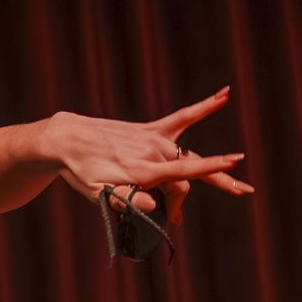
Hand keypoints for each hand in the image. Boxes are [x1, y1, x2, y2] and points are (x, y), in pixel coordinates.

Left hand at [45, 88, 254, 226]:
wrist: (65, 140)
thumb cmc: (81, 172)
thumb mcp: (99, 195)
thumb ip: (127, 202)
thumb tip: (153, 206)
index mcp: (144, 172)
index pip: (184, 176)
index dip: (211, 175)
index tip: (235, 177)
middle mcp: (153, 154)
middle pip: (187, 176)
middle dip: (212, 185)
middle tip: (236, 194)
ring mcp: (153, 140)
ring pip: (188, 159)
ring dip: (208, 171)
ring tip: (234, 184)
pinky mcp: (149, 130)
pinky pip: (182, 118)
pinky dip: (204, 107)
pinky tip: (225, 95)